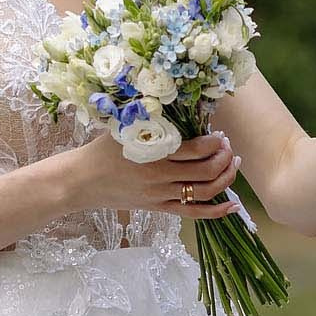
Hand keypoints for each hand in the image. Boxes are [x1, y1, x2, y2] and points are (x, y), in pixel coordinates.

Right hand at [62, 129, 242, 221]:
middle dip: (224, 158)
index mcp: (154, 153)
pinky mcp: (159, 209)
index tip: (219, 135)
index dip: (215, 142)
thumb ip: (152, 117)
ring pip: (205, 193)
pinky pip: (193, 213)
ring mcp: (161, 196)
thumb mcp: (126, 127)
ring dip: (225, 179)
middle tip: (228, 147)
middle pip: (206, 172)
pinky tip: (232, 205)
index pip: (197, 150)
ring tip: (232, 165)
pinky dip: (216, 212)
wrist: (82, 181)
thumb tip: (182, 102)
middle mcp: (160, 177)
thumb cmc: (103, 149)